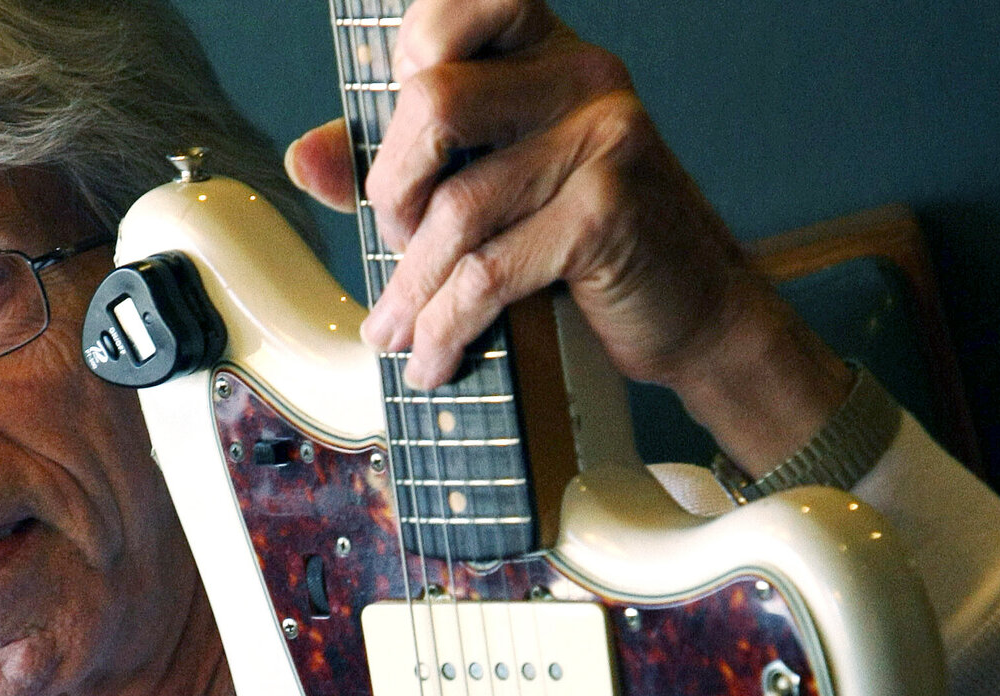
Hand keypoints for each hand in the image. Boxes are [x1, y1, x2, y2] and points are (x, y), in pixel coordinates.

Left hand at [285, 0, 851, 473]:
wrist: (693, 313)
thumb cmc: (584, 245)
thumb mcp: (494, 186)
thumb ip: (401, 163)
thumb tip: (306, 158)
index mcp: (550, 51)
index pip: (451, 13)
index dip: (403, 69)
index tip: (405, 147)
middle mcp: (582, 74)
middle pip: (434, 101)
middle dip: (391, 190)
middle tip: (394, 244)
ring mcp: (603, 137)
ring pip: (456, 206)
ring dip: (409, 287)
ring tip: (395, 331)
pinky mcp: (607, 211)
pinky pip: (490, 271)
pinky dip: (448, 325)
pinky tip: (435, 357)